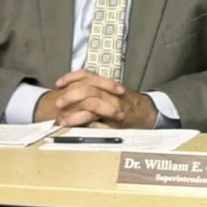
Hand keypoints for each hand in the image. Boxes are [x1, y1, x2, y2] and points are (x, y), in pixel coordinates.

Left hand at [33, 70, 156, 128]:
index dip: (71, 77)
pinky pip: (99, 124)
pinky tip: (76, 130)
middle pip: (88, 90)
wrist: (147, 113)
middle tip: (58, 103)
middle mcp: (110, 94)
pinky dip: (86, 126)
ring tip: (62, 121)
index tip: (58, 83)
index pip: (87, 75)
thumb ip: (97, 87)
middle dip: (70, 96)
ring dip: (75, 114)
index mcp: (107, 84)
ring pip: (92, 105)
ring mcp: (113, 109)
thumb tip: (73, 87)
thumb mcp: (112, 89)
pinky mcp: (115, 124)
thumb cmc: (128, 102)